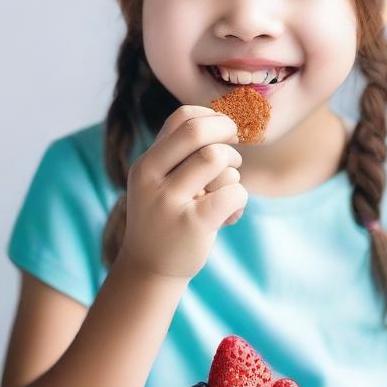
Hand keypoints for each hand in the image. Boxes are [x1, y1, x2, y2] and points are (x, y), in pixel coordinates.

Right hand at [117, 105, 246, 280]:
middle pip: (197, 132)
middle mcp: (151, 178)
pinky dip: (240, 199)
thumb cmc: (166, 217)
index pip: (182, 118)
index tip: (223, 134)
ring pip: (217, 159)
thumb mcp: (160, 182)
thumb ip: (180, 153)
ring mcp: (169, 202)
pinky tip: (231, 214)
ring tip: (227, 191)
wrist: (151, 268)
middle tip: (234, 151)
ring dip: (233, 171)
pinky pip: (233, 192)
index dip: (212, 118)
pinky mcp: (192, 225)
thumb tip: (223, 120)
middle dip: (227, 133)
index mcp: (146, 163)